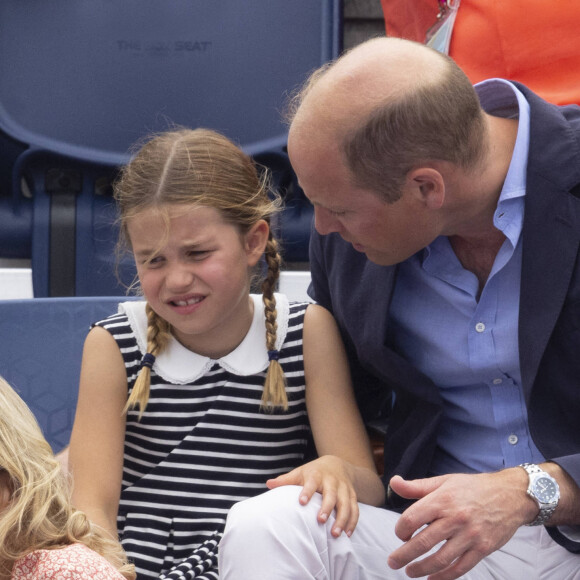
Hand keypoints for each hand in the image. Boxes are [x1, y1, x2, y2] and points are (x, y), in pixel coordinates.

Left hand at [266, 455, 359, 537]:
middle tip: (320, 520)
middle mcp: (332, 481)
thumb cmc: (314, 472)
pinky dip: (352, 522)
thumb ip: (286, 480)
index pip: (312, 482)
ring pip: (346, 503)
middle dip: (327, 507)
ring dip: (342, 519)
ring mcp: (344, 489)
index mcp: (317, 475)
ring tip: (335, 534)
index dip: (307, 491)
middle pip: (331, 494)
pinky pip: (355, 509)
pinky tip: (347, 534)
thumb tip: (268, 484)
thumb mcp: (300, 472)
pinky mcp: (352, 496)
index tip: (301, 502)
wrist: (338, 464)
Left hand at [387, 469, 535, 579]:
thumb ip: (417, 486)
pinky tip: (432, 578)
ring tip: (409, 572)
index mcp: (442, 499)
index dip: (401, 529)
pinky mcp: (483, 549)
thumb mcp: (444, 481)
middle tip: (392, 562)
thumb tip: (394, 482)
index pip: (412, 518)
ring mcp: (470, 536)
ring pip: (440, 559)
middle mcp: (456, 518)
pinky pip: (460, 568)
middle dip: (404, 555)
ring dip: (421, 569)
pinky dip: (444, 577)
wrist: (510, 495)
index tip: (400, 534)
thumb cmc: (473, 487)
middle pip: (423, 542)